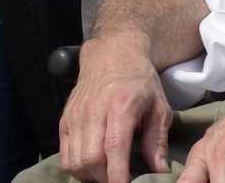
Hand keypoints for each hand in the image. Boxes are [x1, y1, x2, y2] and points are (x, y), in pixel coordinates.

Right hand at [59, 37, 175, 182]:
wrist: (112, 54)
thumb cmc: (139, 81)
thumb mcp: (158, 107)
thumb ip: (157, 141)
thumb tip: (159, 171)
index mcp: (120, 106)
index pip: (113, 148)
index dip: (118, 176)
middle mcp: (93, 111)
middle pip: (90, 159)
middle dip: (105, 179)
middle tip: (120, 180)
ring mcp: (75, 115)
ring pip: (74, 160)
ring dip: (90, 176)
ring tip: (107, 175)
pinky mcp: (65, 119)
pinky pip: (65, 154)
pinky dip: (77, 167)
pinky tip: (93, 166)